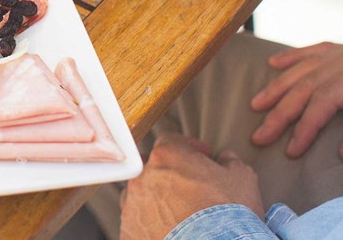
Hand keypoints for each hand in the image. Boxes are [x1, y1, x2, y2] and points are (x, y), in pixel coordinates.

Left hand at [120, 134, 263, 239]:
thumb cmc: (229, 213)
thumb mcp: (242, 178)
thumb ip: (229, 161)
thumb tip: (225, 158)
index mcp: (166, 156)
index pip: (173, 141)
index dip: (190, 148)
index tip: (203, 158)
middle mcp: (143, 176)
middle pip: (154, 167)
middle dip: (173, 174)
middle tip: (193, 189)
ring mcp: (133, 203)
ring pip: (142, 193)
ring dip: (158, 198)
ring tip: (181, 214)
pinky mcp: (129, 229)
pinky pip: (137, 220)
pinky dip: (150, 222)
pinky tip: (170, 230)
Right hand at [251, 41, 342, 157]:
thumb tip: (340, 153)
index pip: (319, 110)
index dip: (303, 131)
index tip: (289, 152)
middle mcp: (336, 68)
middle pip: (301, 92)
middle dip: (278, 115)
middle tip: (259, 137)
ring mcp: (335, 56)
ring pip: (299, 72)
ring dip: (276, 88)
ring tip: (256, 105)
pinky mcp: (336, 48)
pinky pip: (310, 51)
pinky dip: (290, 56)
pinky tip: (273, 62)